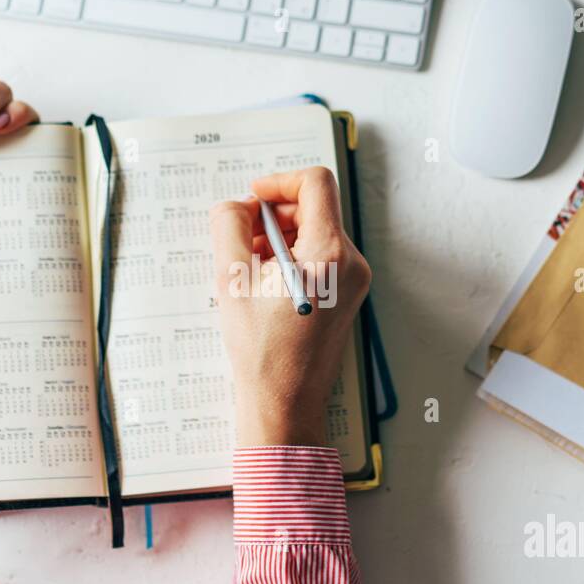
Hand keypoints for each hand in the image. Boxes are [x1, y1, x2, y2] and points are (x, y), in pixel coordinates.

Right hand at [209, 166, 371, 447]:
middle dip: (274, 214)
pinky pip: (322, 258)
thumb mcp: (231, 278)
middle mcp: (352, 263)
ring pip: (317, 233)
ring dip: (280, 237)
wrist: (284, 402)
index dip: (279, 181)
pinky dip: (292, 258)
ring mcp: (355, 281)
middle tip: (241, 237)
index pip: (315, 183)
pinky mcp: (349, 297)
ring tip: (248, 264)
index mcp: (330, 253)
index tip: (253, 196)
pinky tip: (265, 283)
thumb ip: (229, 225)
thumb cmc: (260, 349)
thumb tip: (237, 205)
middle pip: (315, 208)